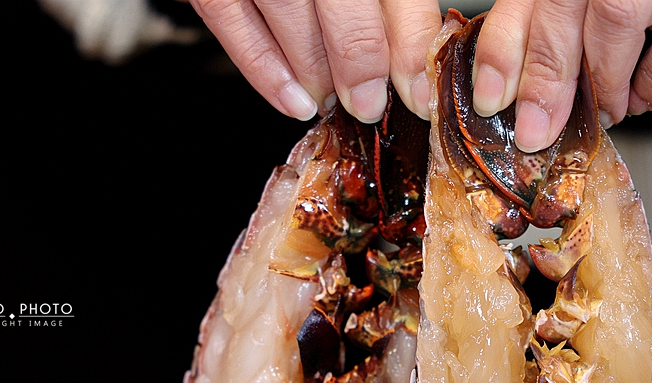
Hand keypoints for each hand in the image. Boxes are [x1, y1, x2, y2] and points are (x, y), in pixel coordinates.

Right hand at [189, 0, 441, 122]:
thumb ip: (385, 5)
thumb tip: (409, 67)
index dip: (408, 43)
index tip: (416, 91)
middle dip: (360, 61)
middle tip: (367, 103)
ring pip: (289, 11)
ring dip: (315, 70)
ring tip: (329, 101)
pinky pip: (235, 24)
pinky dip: (266, 71)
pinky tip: (293, 101)